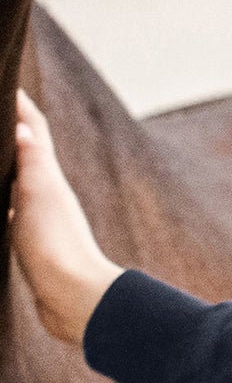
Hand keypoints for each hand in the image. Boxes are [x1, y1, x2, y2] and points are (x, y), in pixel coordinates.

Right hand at [10, 87, 124, 343]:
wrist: (74, 298)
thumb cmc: (57, 246)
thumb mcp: (40, 197)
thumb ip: (33, 163)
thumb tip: (24, 127)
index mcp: (49, 179)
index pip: (35, 132)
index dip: (20, 107)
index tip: (5, 83)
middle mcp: (47, 195)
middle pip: (27, 153)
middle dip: (11, 130)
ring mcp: (39, 220)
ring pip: (17, 182)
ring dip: (5, 164)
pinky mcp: (31, 246)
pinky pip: (10, 212)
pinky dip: (0, 200)